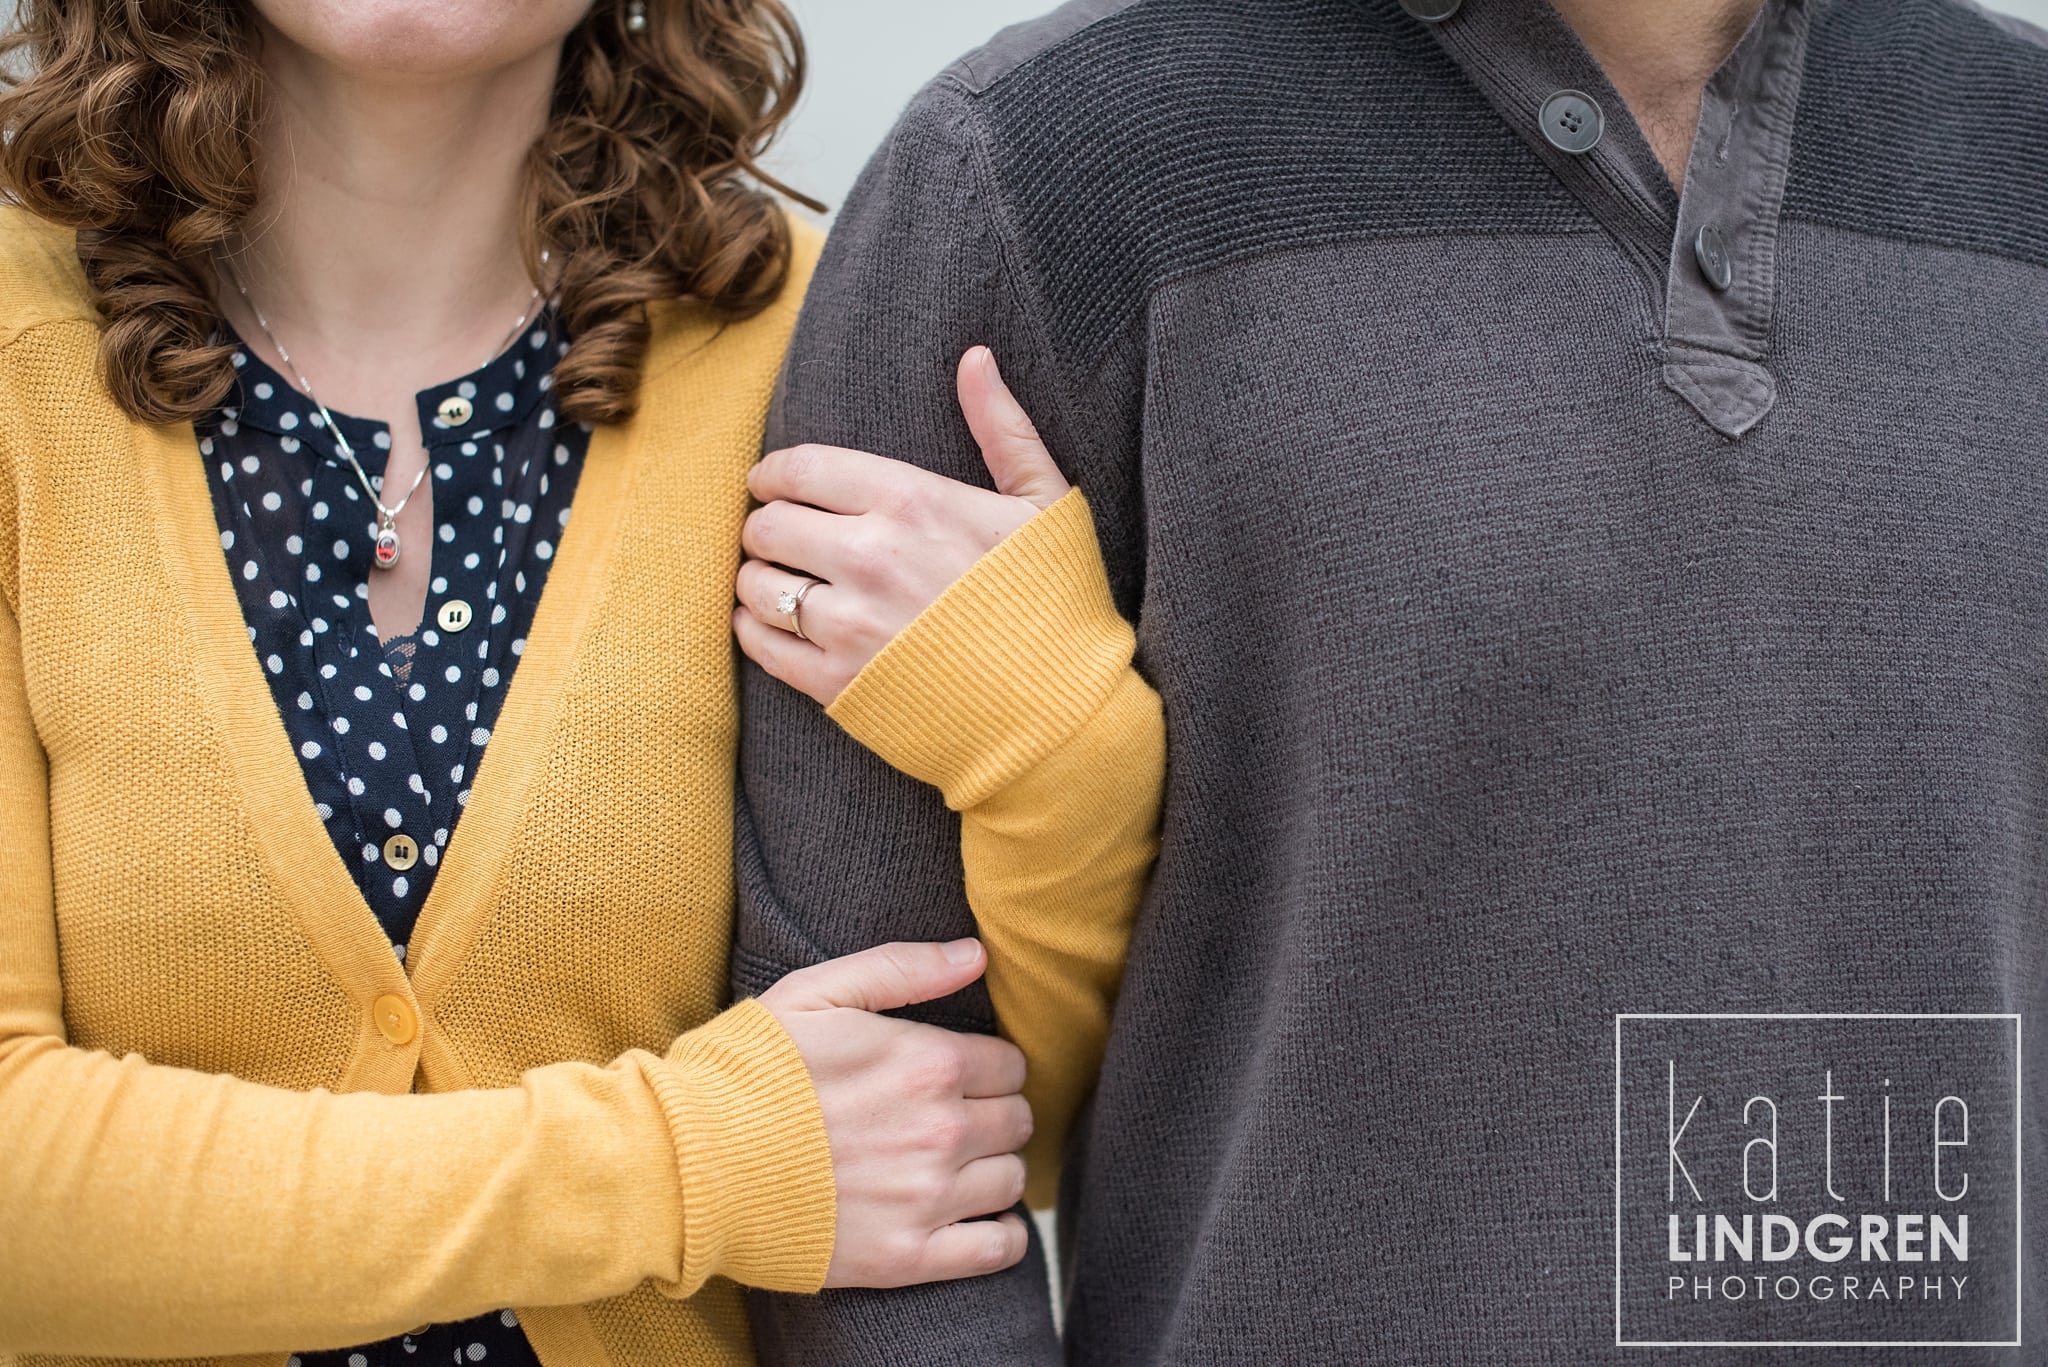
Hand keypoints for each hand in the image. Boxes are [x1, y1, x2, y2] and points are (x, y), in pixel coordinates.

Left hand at [734, 346, 1069, 704]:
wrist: (1060, 711)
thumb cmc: (1056, 602)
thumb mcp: (1044, 503)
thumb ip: (1002, 428)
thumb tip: (975, 357)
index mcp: (910, 501)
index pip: (801, 469)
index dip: (773, 474)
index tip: (771, 484)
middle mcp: (869, 557)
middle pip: (768, 525)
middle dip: (767, 525)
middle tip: (781, 537)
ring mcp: (849, 624)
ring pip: (755, 585)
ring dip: (758, 578)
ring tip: (779, 581)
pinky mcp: (837, 684)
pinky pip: (761, 645)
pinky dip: (754, 629)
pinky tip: (772, 624)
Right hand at [758, 938, 1033, 1287]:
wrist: (686, 1165)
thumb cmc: (744, 1072)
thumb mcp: (815, 993)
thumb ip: (902, 969)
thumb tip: (977, 954)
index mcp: (927, 1062)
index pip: (1009, 1066)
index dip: (985, 1068)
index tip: (955, 1076)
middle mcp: (941, 1130)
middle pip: (1016, 1121)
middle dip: (992, 1114)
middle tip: (950, 1119)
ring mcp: (927, 1198)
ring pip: (1012, 1181)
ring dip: (992, 1169)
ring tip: (952, 1167)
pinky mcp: (908, 1257)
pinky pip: (998, 1249)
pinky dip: (1003, 1236)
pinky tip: (978, 1220)